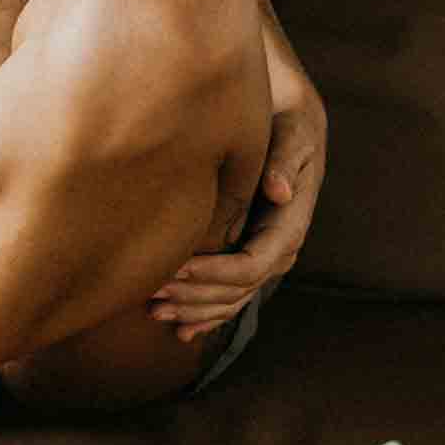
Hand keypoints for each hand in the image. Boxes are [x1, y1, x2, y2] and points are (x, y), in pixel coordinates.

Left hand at [149, 34, 324, 338]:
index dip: (214, 274)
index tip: (175, 271)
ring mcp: (267, 252)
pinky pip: (231, 294)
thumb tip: (279, 191)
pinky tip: (180, 330)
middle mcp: (282, 243)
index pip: (254, 264)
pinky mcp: (250, 252)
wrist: (286, 114)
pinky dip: (206, 314)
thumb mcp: (291, 128)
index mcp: (292, 219)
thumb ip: (285, 158)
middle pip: (240, 289)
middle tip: (153, 297)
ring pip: (234, 298)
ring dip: (196, 311)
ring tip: (155, 312)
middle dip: (197, 297)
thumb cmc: (284, 116)